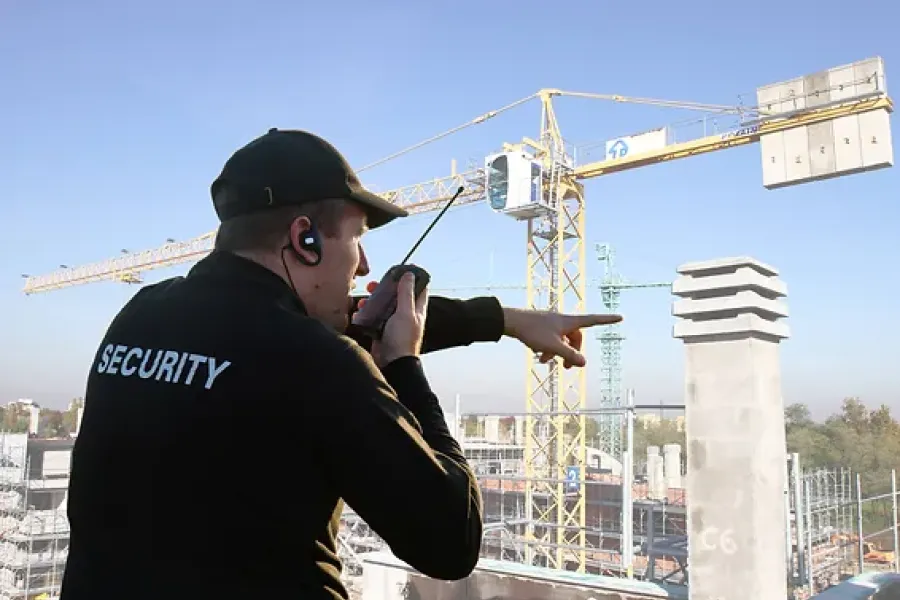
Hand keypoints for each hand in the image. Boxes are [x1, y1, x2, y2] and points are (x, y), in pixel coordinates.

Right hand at [372, 273, 428, 367]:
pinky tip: (360, 312)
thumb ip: (406, 293)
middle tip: (374, 284)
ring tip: (364, 299)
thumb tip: (409, 275)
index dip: (413, 277)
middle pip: (396, 294)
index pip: (419, 288)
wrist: (391, 363)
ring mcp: (393, 321)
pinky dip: (366, 312)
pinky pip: (373, 316)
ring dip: (373, 299)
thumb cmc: (402, 339)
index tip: (403, 267)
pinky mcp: (381, 329)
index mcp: (416, 308)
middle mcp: (405, 313)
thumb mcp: (406, 312)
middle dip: (386, 287)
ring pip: (383, 304)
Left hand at [502, 308, 621, 368]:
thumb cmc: (532, 331)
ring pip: (562, 340)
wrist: (510, 321)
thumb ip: (569, 355)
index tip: (620, 317)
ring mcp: (552, 323)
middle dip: (572, 352)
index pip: (593, 321)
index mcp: (569, 322)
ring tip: (545, 361)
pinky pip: (552, 339)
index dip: (607, 321)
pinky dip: (548, 348)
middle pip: (575, 337)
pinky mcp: (542, 326)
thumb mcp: (553, 347)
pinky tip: (538, 356)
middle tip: (567, 368)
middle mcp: (562, 320)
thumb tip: (584, 363)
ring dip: (557, 352)